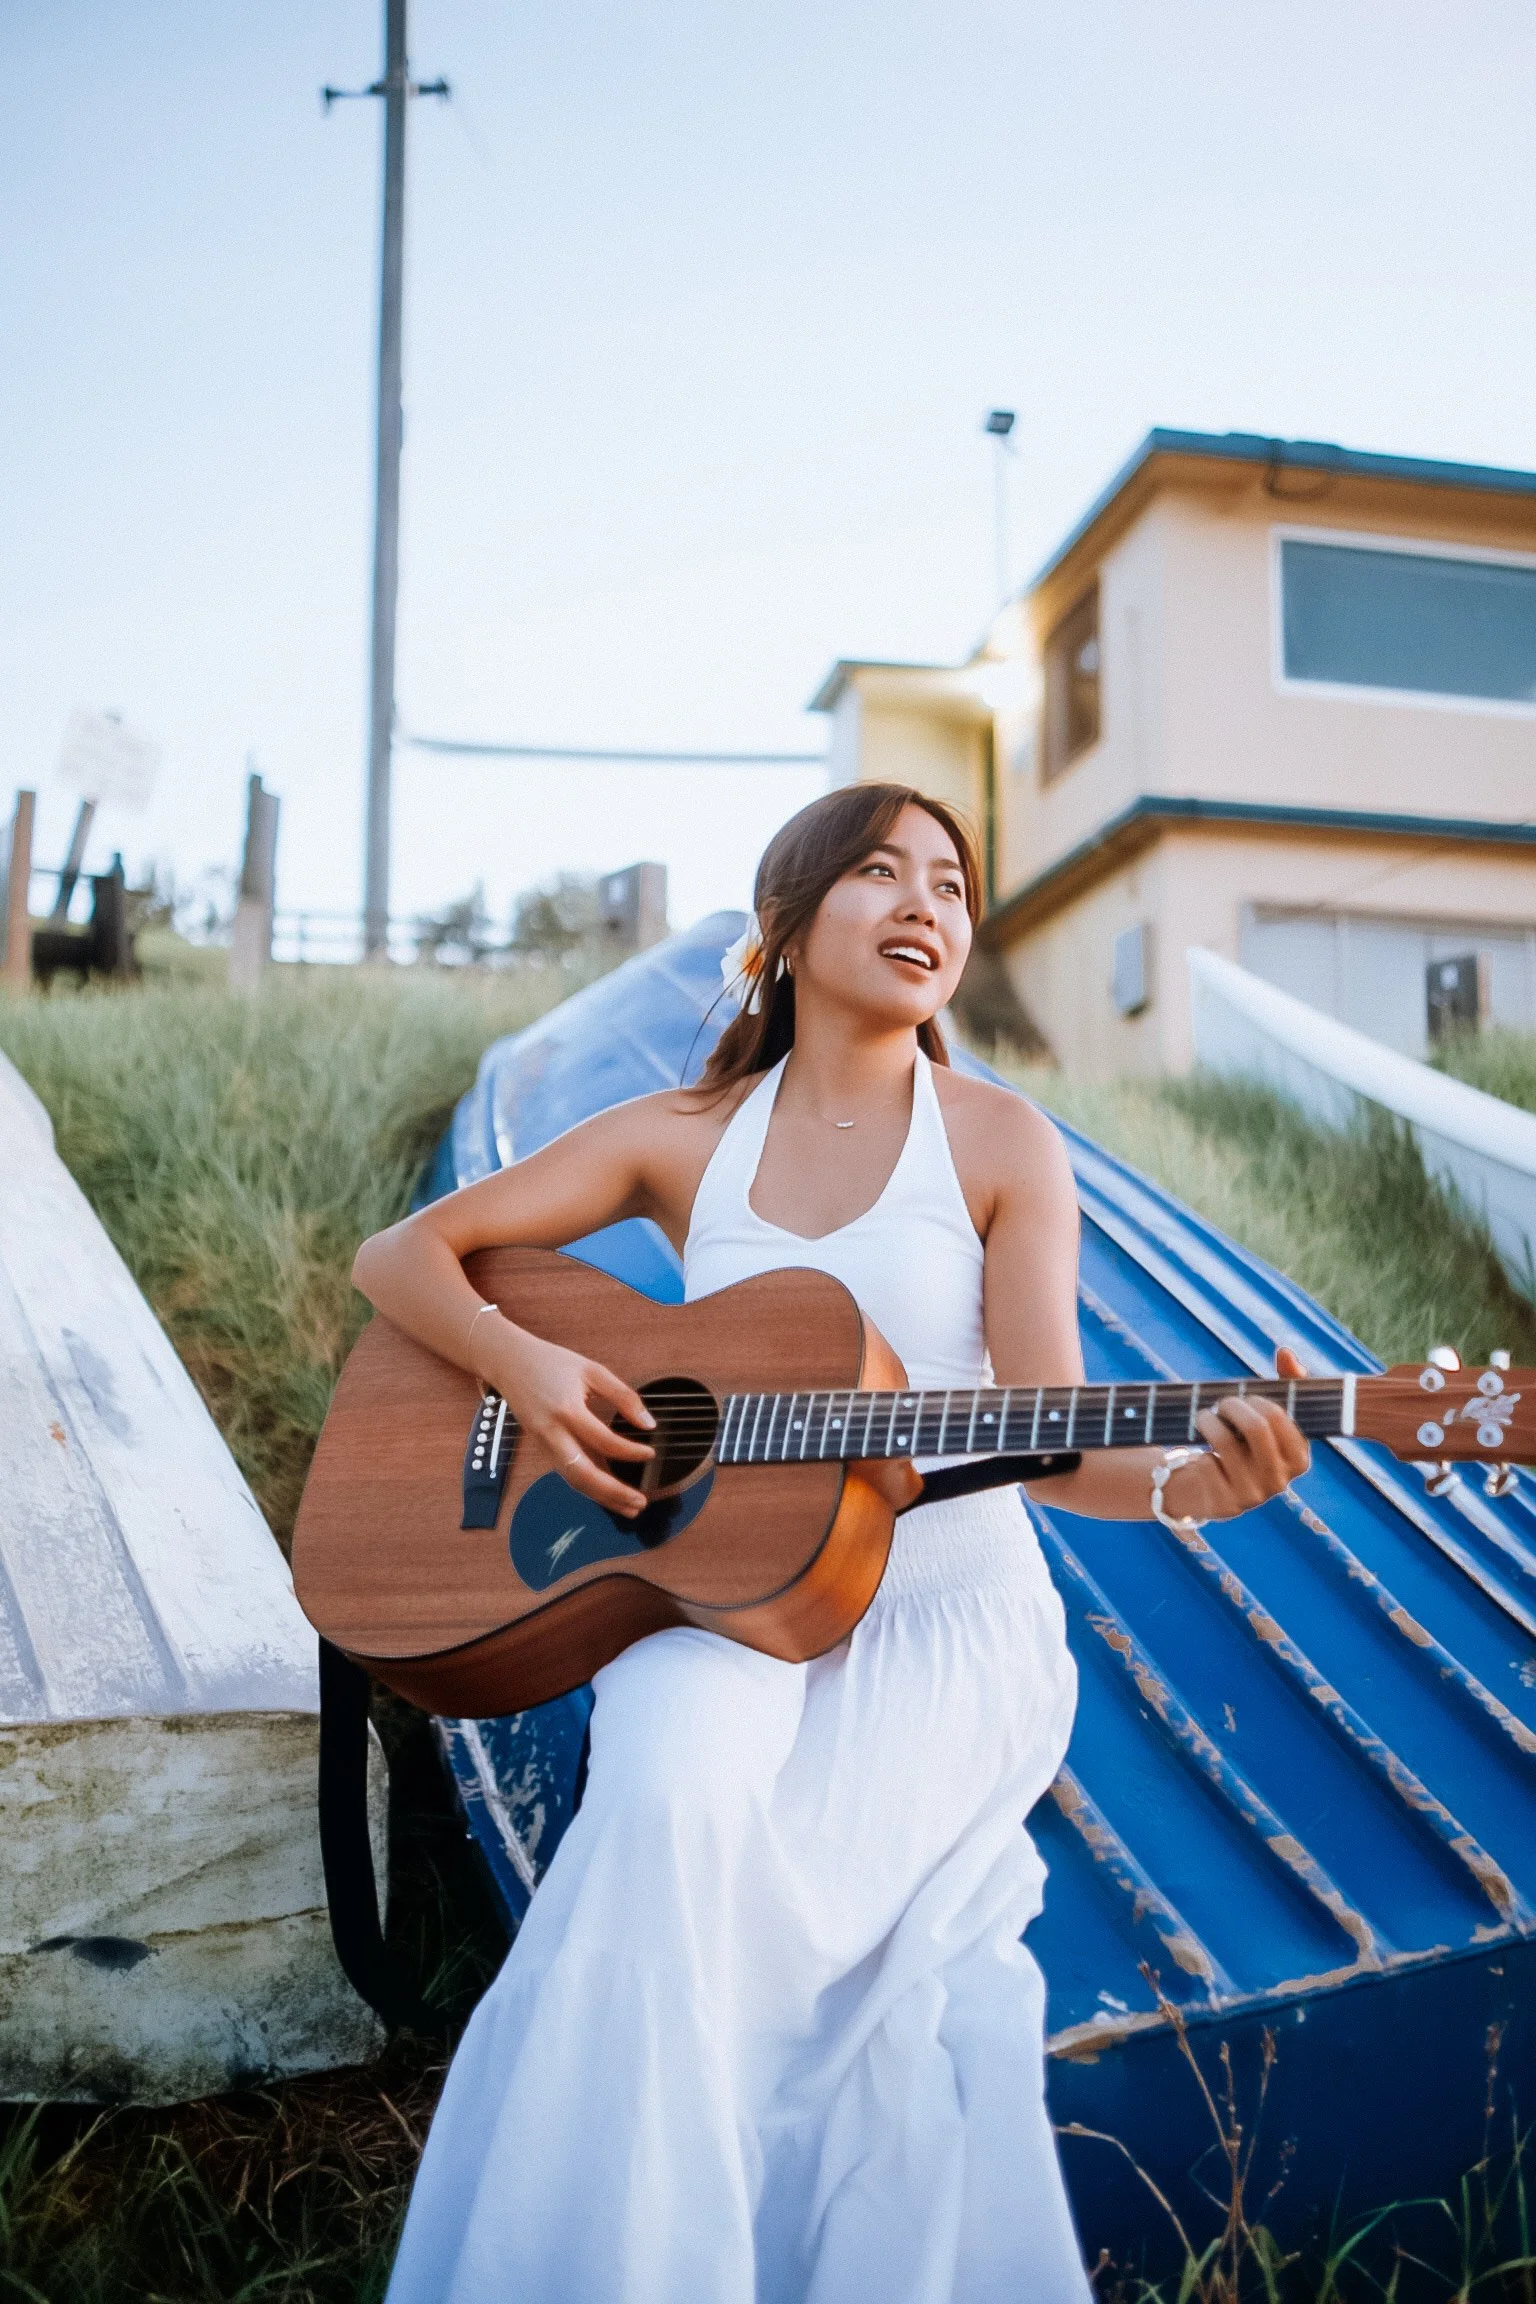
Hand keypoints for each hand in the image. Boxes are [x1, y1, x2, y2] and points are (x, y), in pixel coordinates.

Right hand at [477, 1319, 654, 1518]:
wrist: (509, 1362)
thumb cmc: (551, 1362)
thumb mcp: (592, 1370)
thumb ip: (623, 1395)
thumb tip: (648, 1423)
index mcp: (567, 1409)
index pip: (604, 1441)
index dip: (630, 1452)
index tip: (651, 1454)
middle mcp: (552, 1432)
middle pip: (583, 1474)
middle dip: (613, 1493)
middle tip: (640, 1502)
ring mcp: (544, 1443)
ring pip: (573, 1480)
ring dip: (601, 1497)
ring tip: (628, 1506)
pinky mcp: (542, 1447)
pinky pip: (566, 1472)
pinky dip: (587, 1486)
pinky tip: (606, 1491)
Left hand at [1164, 1347, 1310, 1523]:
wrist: (1207, 1488)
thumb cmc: (1243, 1445)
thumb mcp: (1265, 1418)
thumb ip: (1284, 1384)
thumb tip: (1285, 1352)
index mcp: (1299, 1459)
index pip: (1280, 1417)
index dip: (1258, 1400)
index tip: (1246, 1397)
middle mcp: (1280, 1481)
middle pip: (1256, 1427)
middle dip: (1232, 1405)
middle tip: (1221, 1403)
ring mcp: (1253, 1495)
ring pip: (1226, 1443)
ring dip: (1208, 1420)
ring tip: (1203, 1416)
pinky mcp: (1225, 1504)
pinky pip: (1207, 1465)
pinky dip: (1198, 1452)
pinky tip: (1198, 1452)